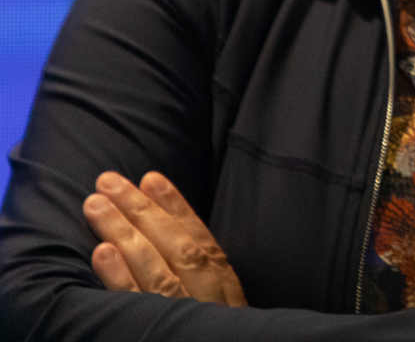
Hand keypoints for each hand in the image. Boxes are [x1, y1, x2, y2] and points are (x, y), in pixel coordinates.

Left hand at [83, 170, 247, 305]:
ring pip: (155, 269)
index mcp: (227, 292)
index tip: (151, 179)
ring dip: (124, 233)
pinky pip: (136, 305)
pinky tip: (102, 252)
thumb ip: (205, 280)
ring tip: (95, 205)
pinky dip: (120, 277)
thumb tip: (174, 237)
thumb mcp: (222, 308)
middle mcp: (208, 299)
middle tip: (109, 181)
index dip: (177, 207)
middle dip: (142, 210)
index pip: (202, 242)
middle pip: (178, 248)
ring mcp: (183, 316)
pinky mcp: (154, 335)